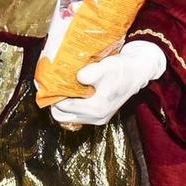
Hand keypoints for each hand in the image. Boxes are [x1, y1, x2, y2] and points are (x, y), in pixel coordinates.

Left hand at [49, 39, 167, 126]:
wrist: (136, 72)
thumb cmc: (121, 69)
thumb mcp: (107, 66)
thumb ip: (92, 73)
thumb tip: (79, 77)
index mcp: (96, 108)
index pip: (63, 106)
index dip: (53, 94)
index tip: (49, 82)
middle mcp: (96, 118)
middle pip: (61, 115)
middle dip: (54, 101)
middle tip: (53, 86)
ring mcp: (98, 119)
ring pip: (68, 117)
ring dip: (62, 105)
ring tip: (61, 89)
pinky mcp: (99, 116)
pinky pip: (76, 116)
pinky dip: (70, 107)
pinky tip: (71, 93)